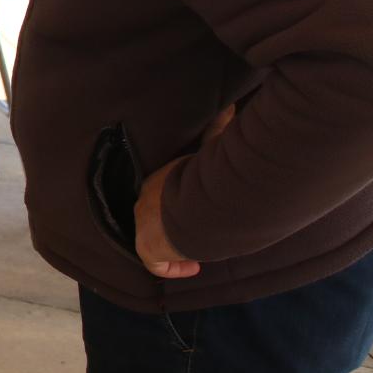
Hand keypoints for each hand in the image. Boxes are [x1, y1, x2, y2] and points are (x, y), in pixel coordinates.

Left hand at [134, 102, 235, 278]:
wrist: (196, 207)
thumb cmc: (204, 179)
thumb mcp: (207, 152)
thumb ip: (216, 131)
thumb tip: (228, 104)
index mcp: (155, 181)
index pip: (157, 191)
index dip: (171, 200)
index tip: (188, 204)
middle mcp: (144, 203)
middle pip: (150, 215)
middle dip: (169, 223)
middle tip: (192, 229)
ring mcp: (143, 226)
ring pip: (153, 240)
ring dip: (173, 246)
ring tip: (193, 251)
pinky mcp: (148, 249)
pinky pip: (155, 265)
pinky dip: (171, 268)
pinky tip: (189, 268)